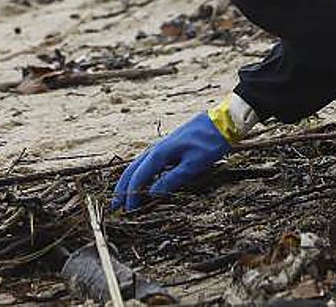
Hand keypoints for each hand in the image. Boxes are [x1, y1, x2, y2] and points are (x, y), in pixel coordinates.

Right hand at [112, 111, 231, 211]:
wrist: (220, 122)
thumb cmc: (208, 144)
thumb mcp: (193, 165)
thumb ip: (171, 180)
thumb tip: (151, 194)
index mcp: (159, 154)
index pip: (139, 177)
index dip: (131, 195)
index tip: (127, 211)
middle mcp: (155, 149)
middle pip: (132, 170)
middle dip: (122, 188)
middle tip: (115, 205)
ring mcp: (160, 147)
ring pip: (138, 165)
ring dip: (129, 181)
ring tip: (123, 195)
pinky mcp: (167, 147)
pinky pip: (147, 163)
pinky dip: (140, 174)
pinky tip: (144, 181)